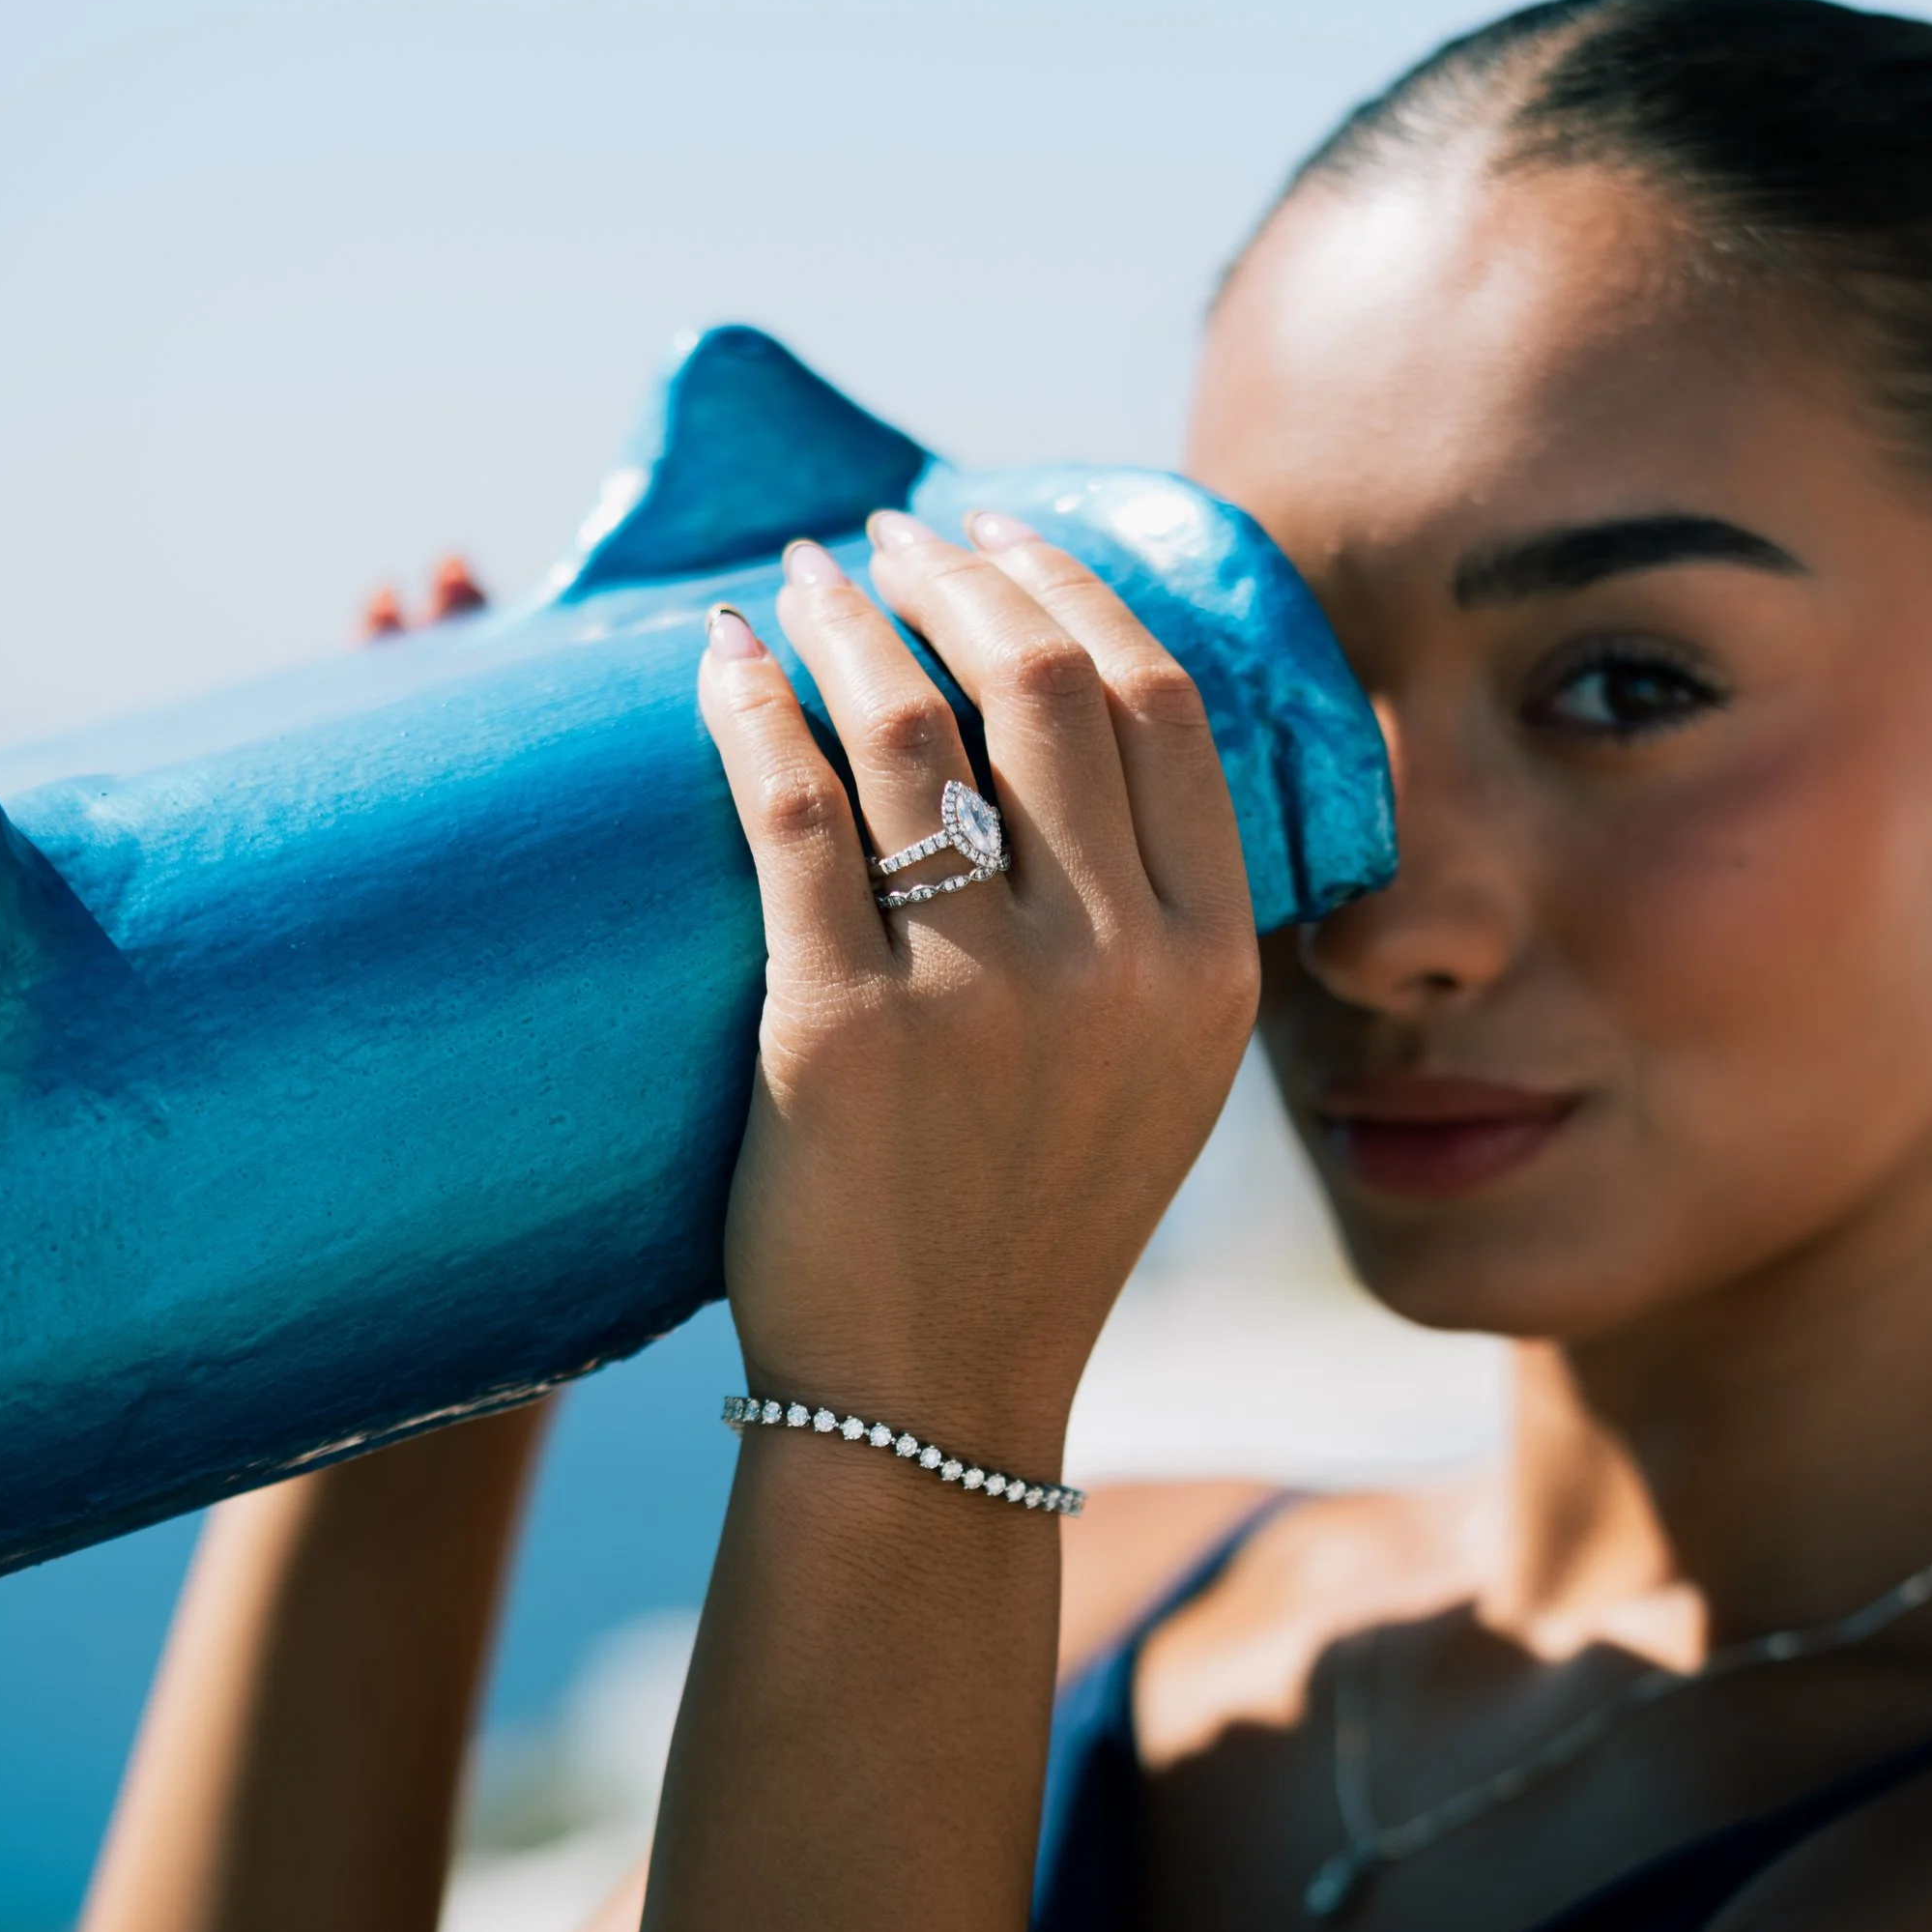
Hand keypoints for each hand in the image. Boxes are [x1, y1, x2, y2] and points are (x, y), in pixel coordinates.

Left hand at [697, 512, 1259, 1461]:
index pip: (1163, 707)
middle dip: (960, 573)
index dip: (1075, 590)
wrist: (934, 1396)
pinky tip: (722, 659)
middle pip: (1045, 684)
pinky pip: (793, 811)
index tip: (1004, 536)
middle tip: (891, 536)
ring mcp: (982, 998)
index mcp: (1210, 968)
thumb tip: (1069, 737)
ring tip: (806, 580)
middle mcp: (1116, 967)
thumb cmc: (1030, 1224)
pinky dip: (750, 708)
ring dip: (851, 619)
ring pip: (913, 727)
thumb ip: (1150, 925)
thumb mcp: (1159, 1076)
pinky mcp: (840, 1030)